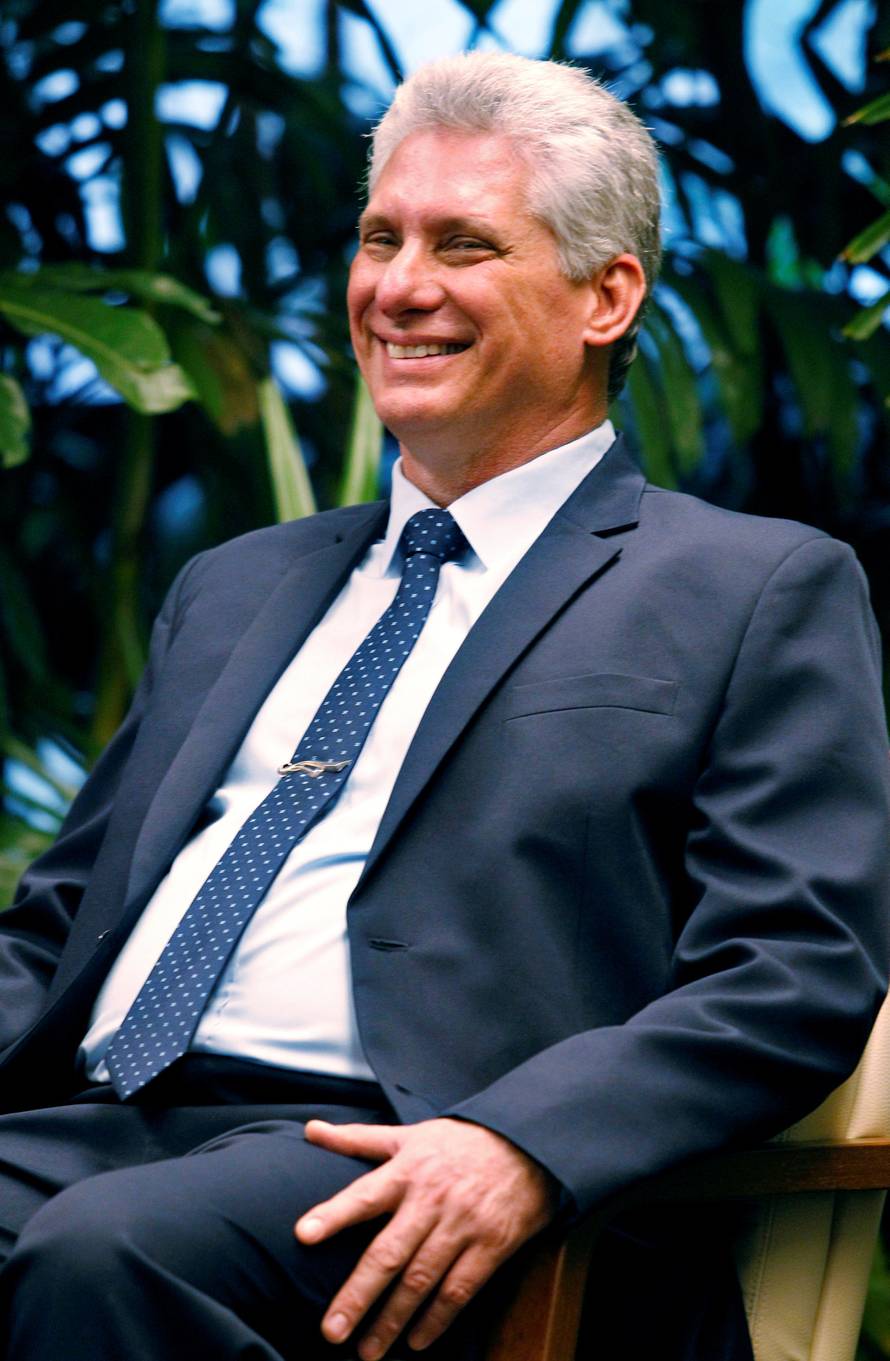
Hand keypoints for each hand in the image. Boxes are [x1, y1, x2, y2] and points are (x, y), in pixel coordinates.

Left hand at [294, 1117, 557, 1358]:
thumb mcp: (408, 1134)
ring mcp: (461, 1226)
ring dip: (393, 1320)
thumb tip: (310, 1129)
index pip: (363, 1195)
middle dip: (358, 1295)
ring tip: (368, 1351)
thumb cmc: (458, 1142)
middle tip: (331, 1331)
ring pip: (420, 1280)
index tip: (304, 1235)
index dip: (334, 1214)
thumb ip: (358, 1139)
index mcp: (406, 1171)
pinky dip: (437, 1319)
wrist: (525, 1143)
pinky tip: (417, 1341)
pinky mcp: (490, 1247)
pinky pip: (459, 1290)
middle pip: (388, 1253)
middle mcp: (430, 1200)